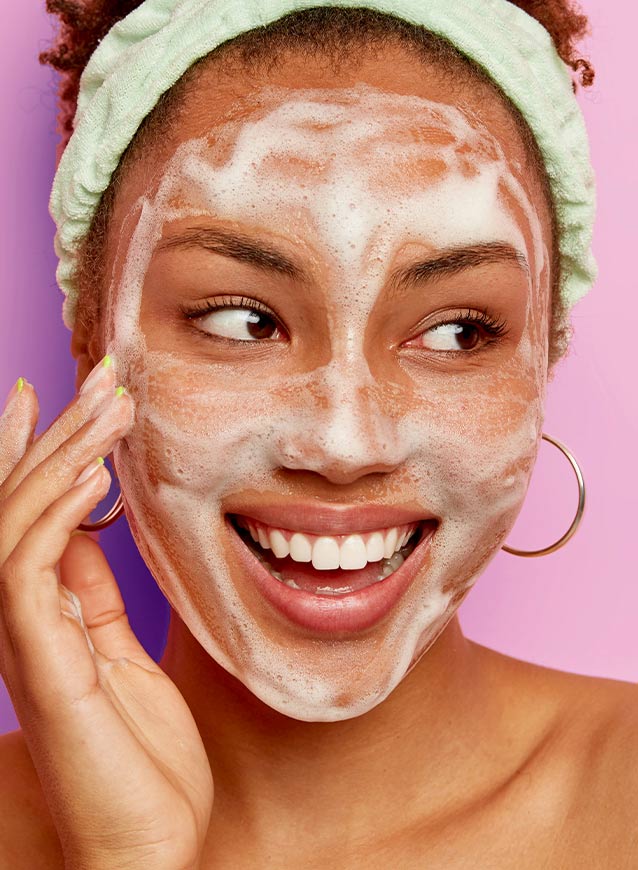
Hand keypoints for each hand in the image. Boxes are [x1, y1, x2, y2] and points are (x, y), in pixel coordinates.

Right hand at [0, 358, 212, 869]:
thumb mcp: (120, 654)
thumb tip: (85, 530)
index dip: (34, 451)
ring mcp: (25, 640)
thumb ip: (94, 594)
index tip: (59, 394)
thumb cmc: (138, 755)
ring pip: (18, 521)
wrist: (147, 843)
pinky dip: (57, 512)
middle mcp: (21, 619)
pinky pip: (31, 569)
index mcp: (42, 613)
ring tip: (107, 406)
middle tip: (99, 377)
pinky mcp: (43, 665)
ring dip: (62, 456)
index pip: (25, 514)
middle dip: (55, 434)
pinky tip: (93, 474)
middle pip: (19, 504)